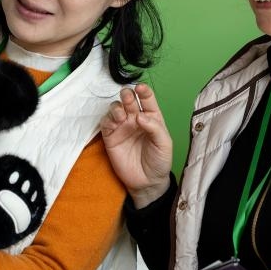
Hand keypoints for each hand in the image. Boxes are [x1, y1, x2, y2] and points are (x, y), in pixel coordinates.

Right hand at [99, 83, 172, 207]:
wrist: (147, 181)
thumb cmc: (159, 161)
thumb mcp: (164, 143)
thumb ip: (154, 127)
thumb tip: (140, 115)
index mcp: (152, 117)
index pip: (147, 99)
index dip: (143, 91)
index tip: (141, 88)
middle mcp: (136, 119)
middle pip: (129, 100)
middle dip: (127, 95)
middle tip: (127, 96)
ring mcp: (122, 127)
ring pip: (115, 109)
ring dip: (116, 107)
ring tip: (121, 115)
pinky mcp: (111, 137)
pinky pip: (106, 123)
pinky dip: (108, 119)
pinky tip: (115, 122)